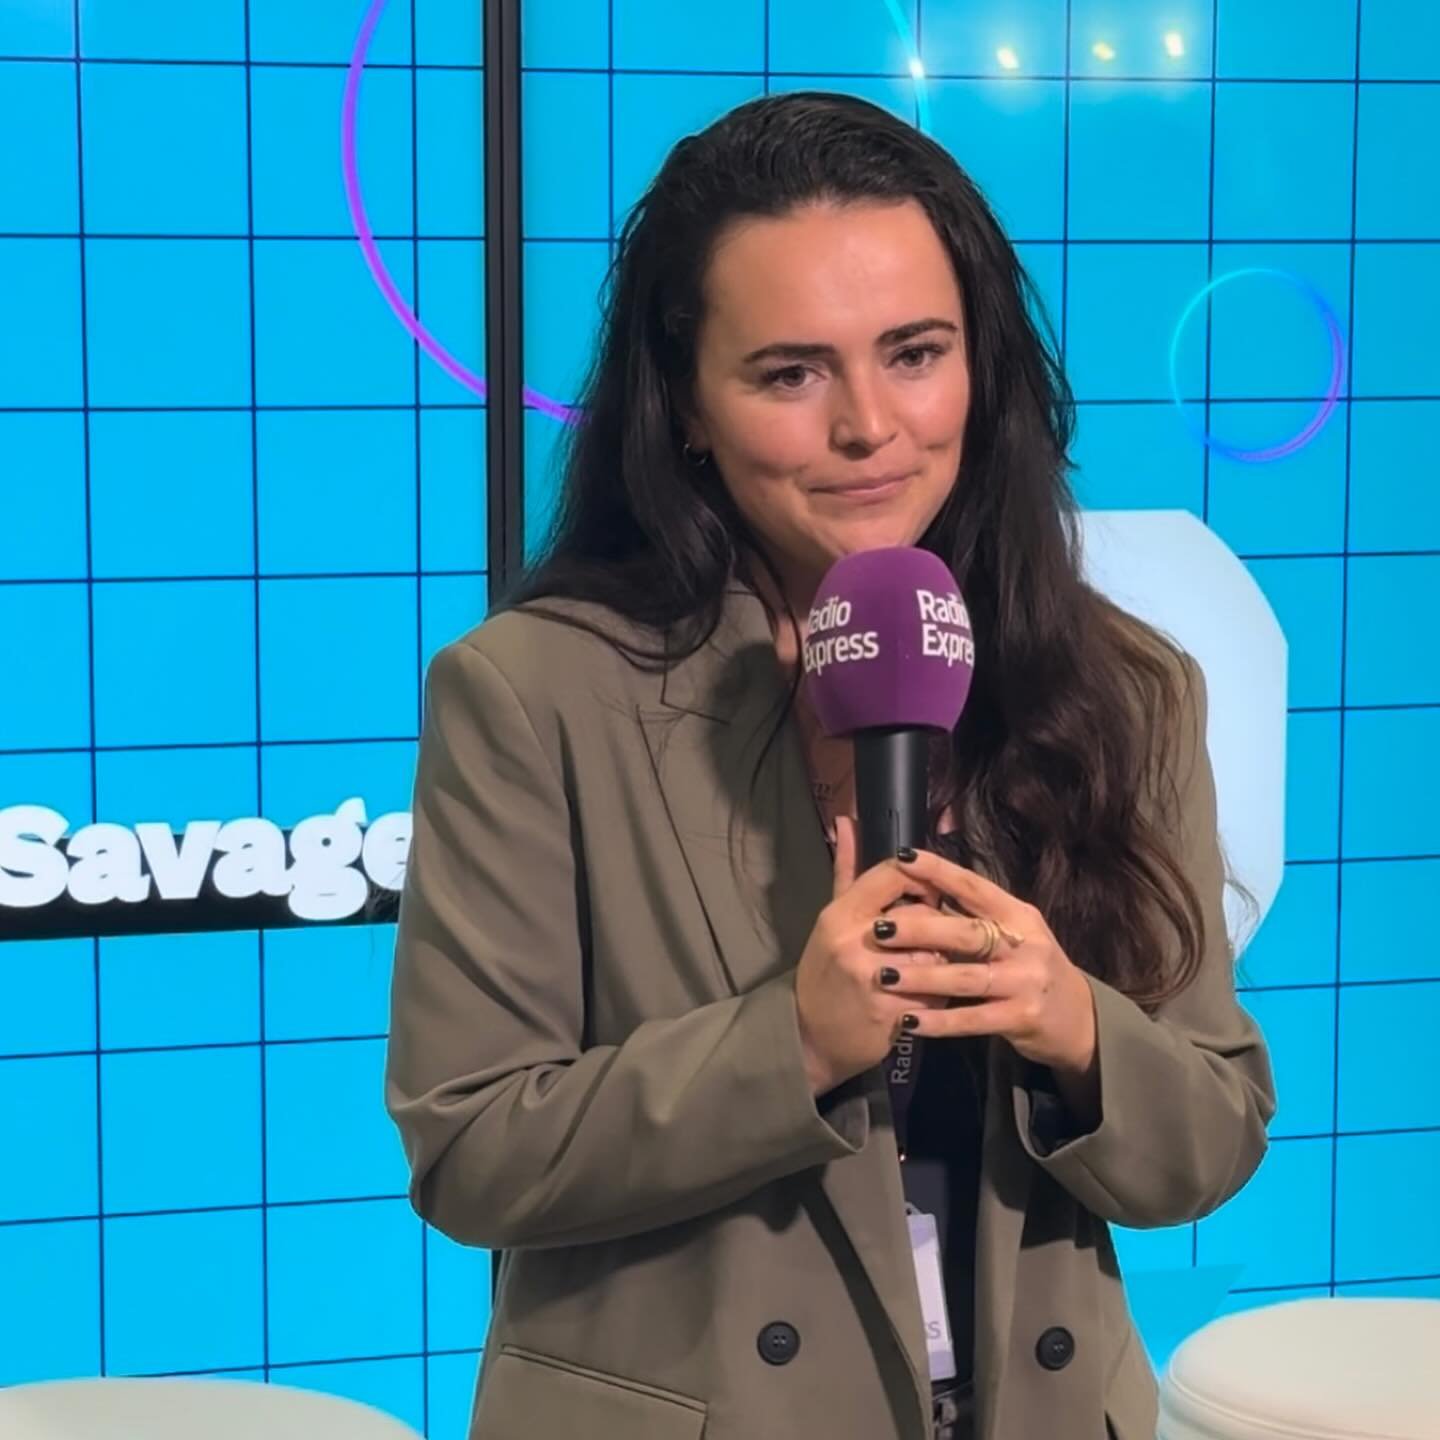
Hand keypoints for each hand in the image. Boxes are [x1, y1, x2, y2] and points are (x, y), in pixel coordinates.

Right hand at [793, 817, 950, 1096]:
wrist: (809, 1036)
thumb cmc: (824, 972)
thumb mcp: (831, 920)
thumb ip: (847, 870)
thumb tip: (847, 820)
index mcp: (841, 914)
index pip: (893, 874)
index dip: (920, 879)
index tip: (927, 894)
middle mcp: (856, 942)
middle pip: (921, 916)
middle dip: (937, 925)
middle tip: (939, 936)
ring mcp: (875, 979)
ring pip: (934, 956)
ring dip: (944, 962)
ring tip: (938, 967)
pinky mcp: (893, 1012)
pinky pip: (936, 994)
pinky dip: (942, 995)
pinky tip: (934, 996)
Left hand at [870, 847, 1098, 1080]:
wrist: (1077, 1020)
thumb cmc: (1029, 968)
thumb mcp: (1012, 934)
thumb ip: (972, 915)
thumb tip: (920, 888)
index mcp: (1018, 914)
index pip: (974, 886)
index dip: (939, 871)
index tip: (902, 857)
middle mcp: (1026, 943)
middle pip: (967, 932)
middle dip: (920, 929)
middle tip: (879, 927)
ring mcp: (1026, 982)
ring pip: (966, 978)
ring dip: (922, 977)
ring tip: (883, 976)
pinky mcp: (1022, 1018)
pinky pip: (972, 1020)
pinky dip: (939, 1021)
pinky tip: (909, 1021)